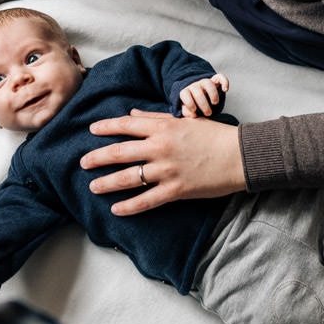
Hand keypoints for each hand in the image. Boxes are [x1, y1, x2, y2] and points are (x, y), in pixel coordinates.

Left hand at [81, 109, 244, 215]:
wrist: (240, 155)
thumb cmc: (214, 135)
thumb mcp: (185, 120)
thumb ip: (156, 117)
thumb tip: (133, 114)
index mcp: (163, 127)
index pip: (127, 125)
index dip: (106, 127)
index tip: (91, 130)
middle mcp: (160, 148)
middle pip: (120, 152)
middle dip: (97, 157)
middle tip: (83, 163)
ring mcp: (167, 170)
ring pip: (128, 177)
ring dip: (107, 182)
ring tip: (93, 186)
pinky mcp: (176, 190)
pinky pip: (147, 200)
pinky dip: (129, 206)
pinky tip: (116, 210)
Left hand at [180, 73, 229, 117]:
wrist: (198, 95)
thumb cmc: (192, 104)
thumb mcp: (187, 109)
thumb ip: (187, 112)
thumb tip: (193, 115)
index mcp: (186, 92)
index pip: (184, 94)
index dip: (189, 102)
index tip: (194, 110)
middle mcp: (195, 86)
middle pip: (197, 91)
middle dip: (203, 104)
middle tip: (208, 113)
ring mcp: (204, 82)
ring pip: (208, 83)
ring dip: (213, 94)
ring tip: (215, 103)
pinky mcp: (214, 80)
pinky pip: (219, 77)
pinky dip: (224, 82)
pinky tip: (225, 90)